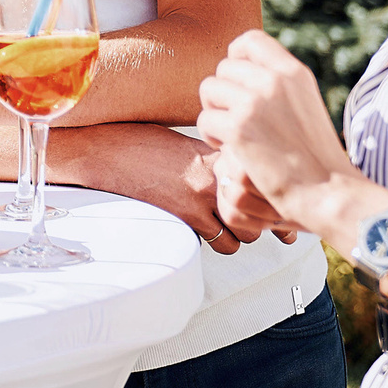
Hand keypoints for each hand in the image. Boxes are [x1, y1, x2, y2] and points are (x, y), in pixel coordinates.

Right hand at [57, 123, 262, 253]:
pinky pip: (225, 243)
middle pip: (262, 208)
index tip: (277, 206)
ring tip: (222, 226)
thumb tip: (236, 175)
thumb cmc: (142, 145)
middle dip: (256, 217)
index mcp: (220, 152)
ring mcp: (205, 194)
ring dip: (239, 233)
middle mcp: (219, 172)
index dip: (272, 196)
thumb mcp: (186, 144)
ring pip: (248, 231)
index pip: (262, 178)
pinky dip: (219, 242)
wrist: (110, 152)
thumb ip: (215, 160)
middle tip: (247, 219)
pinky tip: (205, 232)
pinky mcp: (189, 215)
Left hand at [196, 30, 360, 229]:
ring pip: (209, 90)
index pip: (251, 40)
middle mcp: (274, 81)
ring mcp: (255, 103)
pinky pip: (205, 120)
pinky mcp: (239, 128)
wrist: (328, 192)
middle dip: (224, 94)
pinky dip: (212, 137)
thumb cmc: (316, 157)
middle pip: (224, 68)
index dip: (236, 57)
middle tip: (236, 120)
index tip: (238, 83)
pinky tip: (231, 150)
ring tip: (232, 135)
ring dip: (215, 113)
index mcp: (293, 73)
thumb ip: (279, 86)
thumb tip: (245, 70)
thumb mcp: (304, 105)